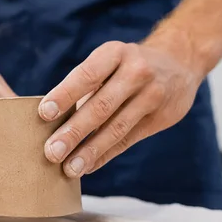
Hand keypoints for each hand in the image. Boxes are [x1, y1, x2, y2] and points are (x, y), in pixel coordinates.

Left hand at [38, 40, 203, 177]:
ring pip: (116, 128)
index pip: (87, 75)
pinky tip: (88, 166)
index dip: (65, 94)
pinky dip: (105, 155)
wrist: (177, 63)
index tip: (44, 113)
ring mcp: (152, 95)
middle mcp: (136, 72)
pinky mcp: (161, 117)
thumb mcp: (108, 61)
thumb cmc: (124, 66)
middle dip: (74, 132)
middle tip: (51, 152)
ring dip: (90, 151)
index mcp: (115, 53)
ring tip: (69, 168)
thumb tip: (51, 121)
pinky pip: (128, 140)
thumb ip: (84, 86)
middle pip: (101, 106)